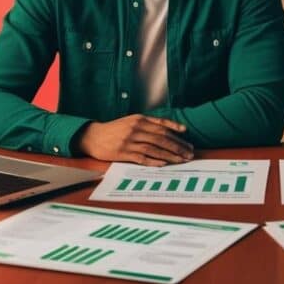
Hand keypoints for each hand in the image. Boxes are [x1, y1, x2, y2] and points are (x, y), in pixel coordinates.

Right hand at [77, 115, 193, 165]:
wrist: (93, 136)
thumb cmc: (114, 129)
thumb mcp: (131, 121)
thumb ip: (148, 124)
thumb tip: (168, 130)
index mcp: (139, 119)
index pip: (162, 125)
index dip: (176, 131)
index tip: (187, 137)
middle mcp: (136, 129)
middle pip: (162, 138)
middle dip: (178, 146)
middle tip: (189, 152)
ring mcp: (130, 142)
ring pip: (155, 149)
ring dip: (170, 155)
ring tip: (182, 159)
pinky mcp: (124, 153)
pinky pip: (143, 158)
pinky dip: (154, 161)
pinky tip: (164, 164)